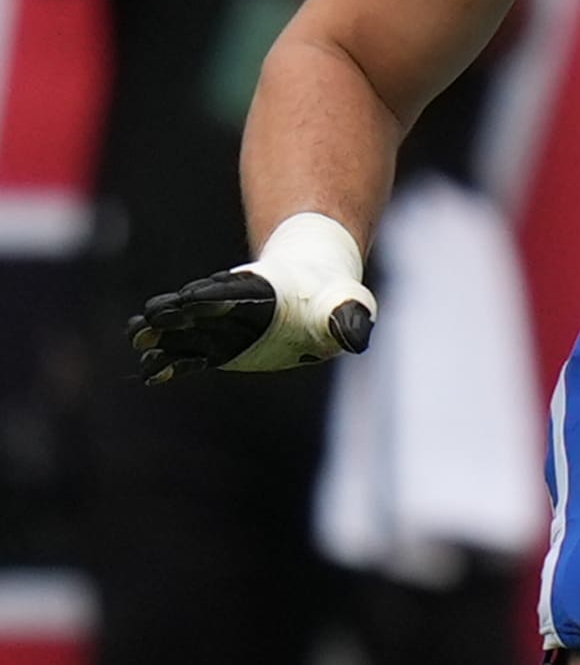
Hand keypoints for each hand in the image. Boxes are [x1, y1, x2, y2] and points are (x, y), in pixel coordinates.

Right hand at [129, 214, 374, 380]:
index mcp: (262, 292)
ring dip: (162, 335)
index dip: (213, 296)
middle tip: (150, 319)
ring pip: (185, 330)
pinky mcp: (218, 348)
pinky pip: (189, 356)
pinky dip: (170, 364)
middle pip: (199, 308)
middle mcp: (235, 307)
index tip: (189, 299)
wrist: (312, 296)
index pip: (234, 292)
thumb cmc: (329, 299)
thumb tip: (358, 338)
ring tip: (136, 338)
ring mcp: (222, 327)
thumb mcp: (346, 306)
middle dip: (176, 314)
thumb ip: (349, 320)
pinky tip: (148, 373)